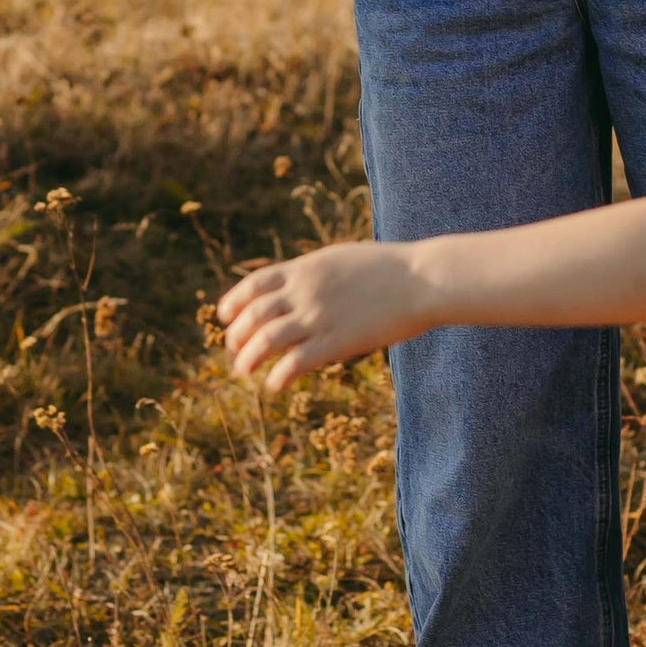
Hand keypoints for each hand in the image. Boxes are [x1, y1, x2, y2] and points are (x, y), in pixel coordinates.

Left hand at [217, 243, 429, 390]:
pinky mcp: (336, 342)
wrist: (421, 280)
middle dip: (237, 335)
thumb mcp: (341, 260)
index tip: (224, 318)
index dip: (233, 303)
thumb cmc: (389, 270)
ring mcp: (318, 317)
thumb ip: (316, 273)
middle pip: (253, 315)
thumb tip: (299, 281)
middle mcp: (304, 291)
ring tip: (244, 371)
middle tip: (235, 351)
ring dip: (248, 359)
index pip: (254, 285)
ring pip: (265, 341)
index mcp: (305, 268)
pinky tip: (274, 386)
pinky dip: (278, 377)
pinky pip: (295, 363)